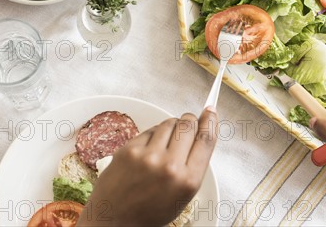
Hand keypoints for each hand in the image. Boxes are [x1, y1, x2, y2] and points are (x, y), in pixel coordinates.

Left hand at [77, 108, 217, 226]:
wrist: (115, 221)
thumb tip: (202, 131)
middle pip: (189, 124)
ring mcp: (148, 156)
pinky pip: (150, 129)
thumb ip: (194, 164)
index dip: (210, 120)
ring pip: (169, 123)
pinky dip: (154, 134)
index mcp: (188, 180)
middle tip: (187, 126)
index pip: (206, 139)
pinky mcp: (130, 150)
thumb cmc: (150, 211)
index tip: (211, 111)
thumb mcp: (183, 194)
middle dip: (190, 121)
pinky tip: (150, 149)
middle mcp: (170, 166)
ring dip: (172, 127)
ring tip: (166, 143)